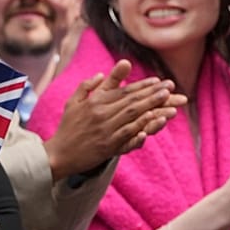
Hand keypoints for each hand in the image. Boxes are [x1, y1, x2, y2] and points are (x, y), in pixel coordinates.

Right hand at [43, 59, 186, 178]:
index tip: (159, 81)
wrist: (58, 155)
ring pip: (134, 115)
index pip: (124, 91)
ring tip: (171, 101)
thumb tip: (102, 74)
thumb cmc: (67, 128)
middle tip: (171, 87)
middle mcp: (101, 114)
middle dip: (154, 93)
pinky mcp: (109, 146)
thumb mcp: (72, 103)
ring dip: (154, 107)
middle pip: (133, 101)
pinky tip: (157, 120)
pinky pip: (130, 134)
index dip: (143, 85)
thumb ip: (87, 86)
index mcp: (94, 102)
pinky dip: (144, 126)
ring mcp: (106, 130)